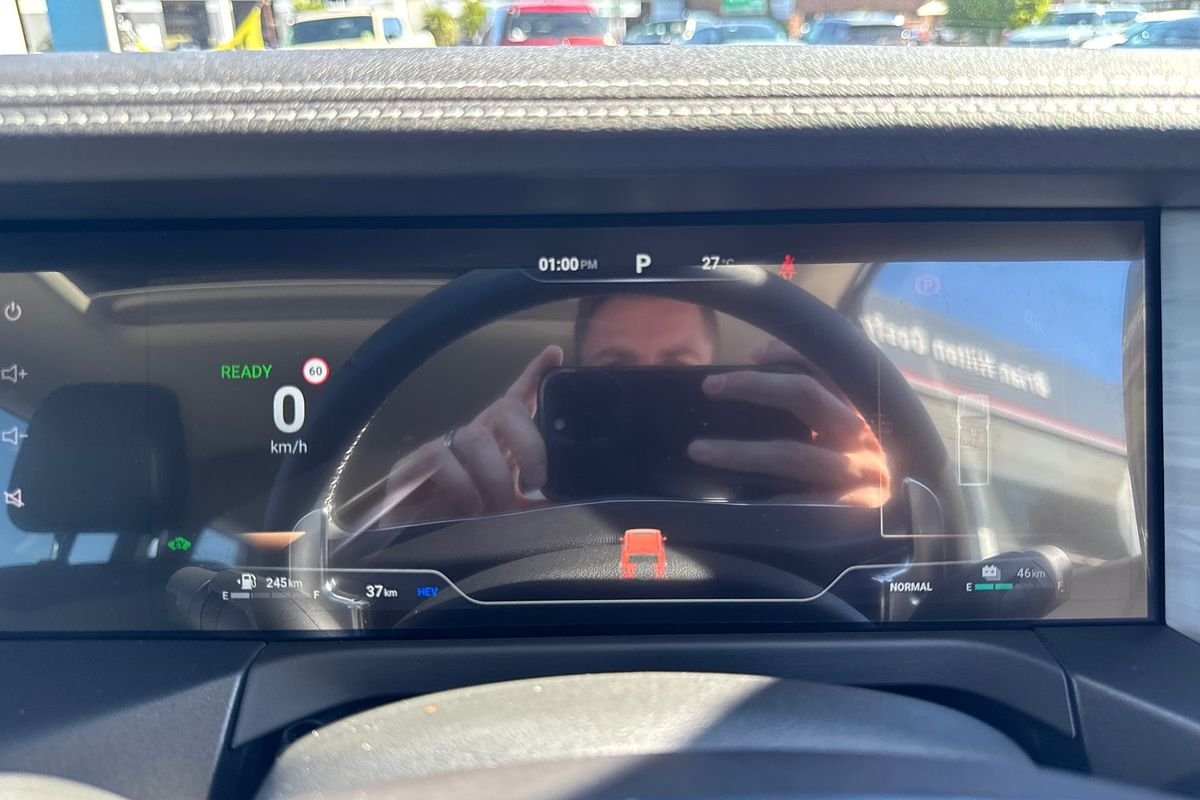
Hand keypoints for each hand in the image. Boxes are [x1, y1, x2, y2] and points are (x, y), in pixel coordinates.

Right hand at [381, 345, 562, 524]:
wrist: (411, 548)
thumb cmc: (462, 525)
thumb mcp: (507, 512)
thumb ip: (531, 501)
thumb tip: (564, 500)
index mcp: (498, 446)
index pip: (517, 402)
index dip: (534, 376)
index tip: (553, 354)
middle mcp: (474, 440)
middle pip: (504, 409)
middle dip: (529, 441)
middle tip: (537, 480)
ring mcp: (443, 449)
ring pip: (475, 437)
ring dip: (493, 475)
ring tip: (496, 507)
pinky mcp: (414, 465)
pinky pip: (440, 457)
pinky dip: (462, 484)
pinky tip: (469, 504)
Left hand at [686, 340, 890, 506]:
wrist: (909, 531)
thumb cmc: (868, 476)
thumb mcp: (853, 437)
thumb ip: (823, 411)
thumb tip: (762, 377)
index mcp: (863, 410)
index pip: (828, 365)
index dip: (790, 353)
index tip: (754, 355)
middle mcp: (863, 435)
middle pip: (806, 395)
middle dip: (754, 387)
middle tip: (711, 386)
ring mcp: (860, 474)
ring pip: (791, 453)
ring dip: (740, 452)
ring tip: (699, 450)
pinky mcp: (854, 513)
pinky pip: (803, 504)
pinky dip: (770, 500)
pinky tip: (738, 503)